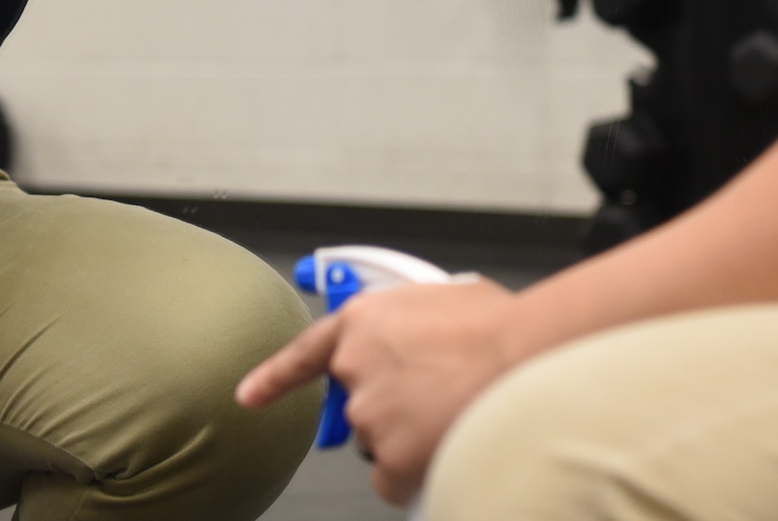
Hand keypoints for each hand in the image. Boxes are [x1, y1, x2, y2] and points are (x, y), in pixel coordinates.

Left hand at [237, 278, 519, 504]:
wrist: (529, 353)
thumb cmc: (501, 325)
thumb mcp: (443, 298)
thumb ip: (413, 324)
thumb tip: (424, 340)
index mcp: (362, 320)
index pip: (303, 355)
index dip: (274, 379)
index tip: (248, 396)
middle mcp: (354, 367)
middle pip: (359, 405)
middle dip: (390, 408)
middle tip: (432, 401)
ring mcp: (368, 413)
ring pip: (382, 441)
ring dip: (411, 436)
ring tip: (457, 411)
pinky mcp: (390, 456)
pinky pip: (393, 480)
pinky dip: (415, 474)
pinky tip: (446, 447)